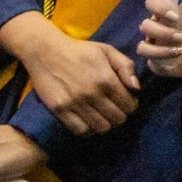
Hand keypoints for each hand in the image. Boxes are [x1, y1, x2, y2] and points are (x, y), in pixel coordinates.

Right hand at [0, 12, 138, 133]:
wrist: (46, 50)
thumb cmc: (80, 50)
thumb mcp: (107, 50)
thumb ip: (126, 66)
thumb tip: (136, 88)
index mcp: (106, 79)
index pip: (130, 106)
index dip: (132, 105)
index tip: (126, 101)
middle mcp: (92, 94)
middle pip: (118, 119)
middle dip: (120, 115)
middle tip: (114, 108)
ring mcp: (75, 104)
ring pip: (101, 128)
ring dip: (105, 123)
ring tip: (102, 114)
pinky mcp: (60, 110)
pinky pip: (81, 131)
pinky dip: (88, 129)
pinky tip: (88, 120)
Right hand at [138, 0, 181, 78]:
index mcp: (165, 12)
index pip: (152, 3)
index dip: (158, 7)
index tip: (175, 16)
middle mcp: (155, 28)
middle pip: (145, 26)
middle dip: (162, 32)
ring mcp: (153, 46)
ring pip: (143, 48)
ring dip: (159, 51)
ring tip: (181, 51)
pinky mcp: (157, 63)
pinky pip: (156, 67)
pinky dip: (172, 69)